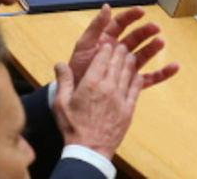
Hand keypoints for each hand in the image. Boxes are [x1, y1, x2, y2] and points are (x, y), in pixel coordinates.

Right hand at [53, 43, 140, 159]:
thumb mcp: (61, 103)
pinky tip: (137, 74)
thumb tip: (60, 64)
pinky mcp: (128, 109)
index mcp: (90, 84)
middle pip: (117, 63)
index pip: (101, 59)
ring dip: (129, 62)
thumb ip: (63, 81)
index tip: (107, 45)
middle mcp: (107, 88)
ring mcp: (120, 98)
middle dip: (119, 52)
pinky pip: (136, 89)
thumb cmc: (73, 127)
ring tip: (129, 55)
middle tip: (121, 46)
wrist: (89, 150)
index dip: (105, 50)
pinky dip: (137, 79)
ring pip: (127, 73)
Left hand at [67, 4, 179, 90]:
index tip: (141, 12)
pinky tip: (174, 67)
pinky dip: (162, 73)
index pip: (121, 24)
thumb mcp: (84, 45)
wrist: (75, 96)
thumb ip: (96, 26)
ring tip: (161, 43)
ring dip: (153, 48)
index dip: (131, 16)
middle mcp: (118, 51)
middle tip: (155, 28)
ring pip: (143, 55)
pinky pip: (149, 77)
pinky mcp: (131, 82)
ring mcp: (125, 66)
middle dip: (146, 31)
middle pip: (135, 38)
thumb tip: (106, 6)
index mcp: (106, 39)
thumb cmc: (77, 70)